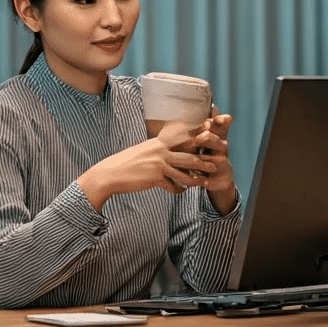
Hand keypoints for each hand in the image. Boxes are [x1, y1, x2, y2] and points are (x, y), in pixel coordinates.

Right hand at [77, 127, 218, 210]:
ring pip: (184, 173)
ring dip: (196, 179)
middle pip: (189, 155)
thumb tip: (169, 147)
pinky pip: (173, 185)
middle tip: (216, 164)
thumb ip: (158, 148)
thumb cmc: (127, 162)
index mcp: (158, 142)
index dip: (198, 136)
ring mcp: (158, 165)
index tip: (211, 134)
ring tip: (204, 182)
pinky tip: (181, 191)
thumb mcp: (144, 150)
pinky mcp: (155, 178)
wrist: (111, 173)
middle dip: (204, 160)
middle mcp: (160, 151)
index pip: (182, 138)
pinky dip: (179, 190)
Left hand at [194, 107, 238, 214]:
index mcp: (216, 139)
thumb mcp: (200, 141)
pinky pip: (216, 181)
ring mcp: (224, 166)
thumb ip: (195, 126)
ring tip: (202, 158)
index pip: (220, 127)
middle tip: (200, 137)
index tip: (212, 118)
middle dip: (210, 138)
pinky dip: (210, 182)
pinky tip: (204, 182)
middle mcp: (222, 151)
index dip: (219, 122)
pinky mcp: (223, 181)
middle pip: (219, 142)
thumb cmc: (205, 156)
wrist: (217, 181)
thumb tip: (188, 108)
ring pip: (219, 160)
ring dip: (210, 158)